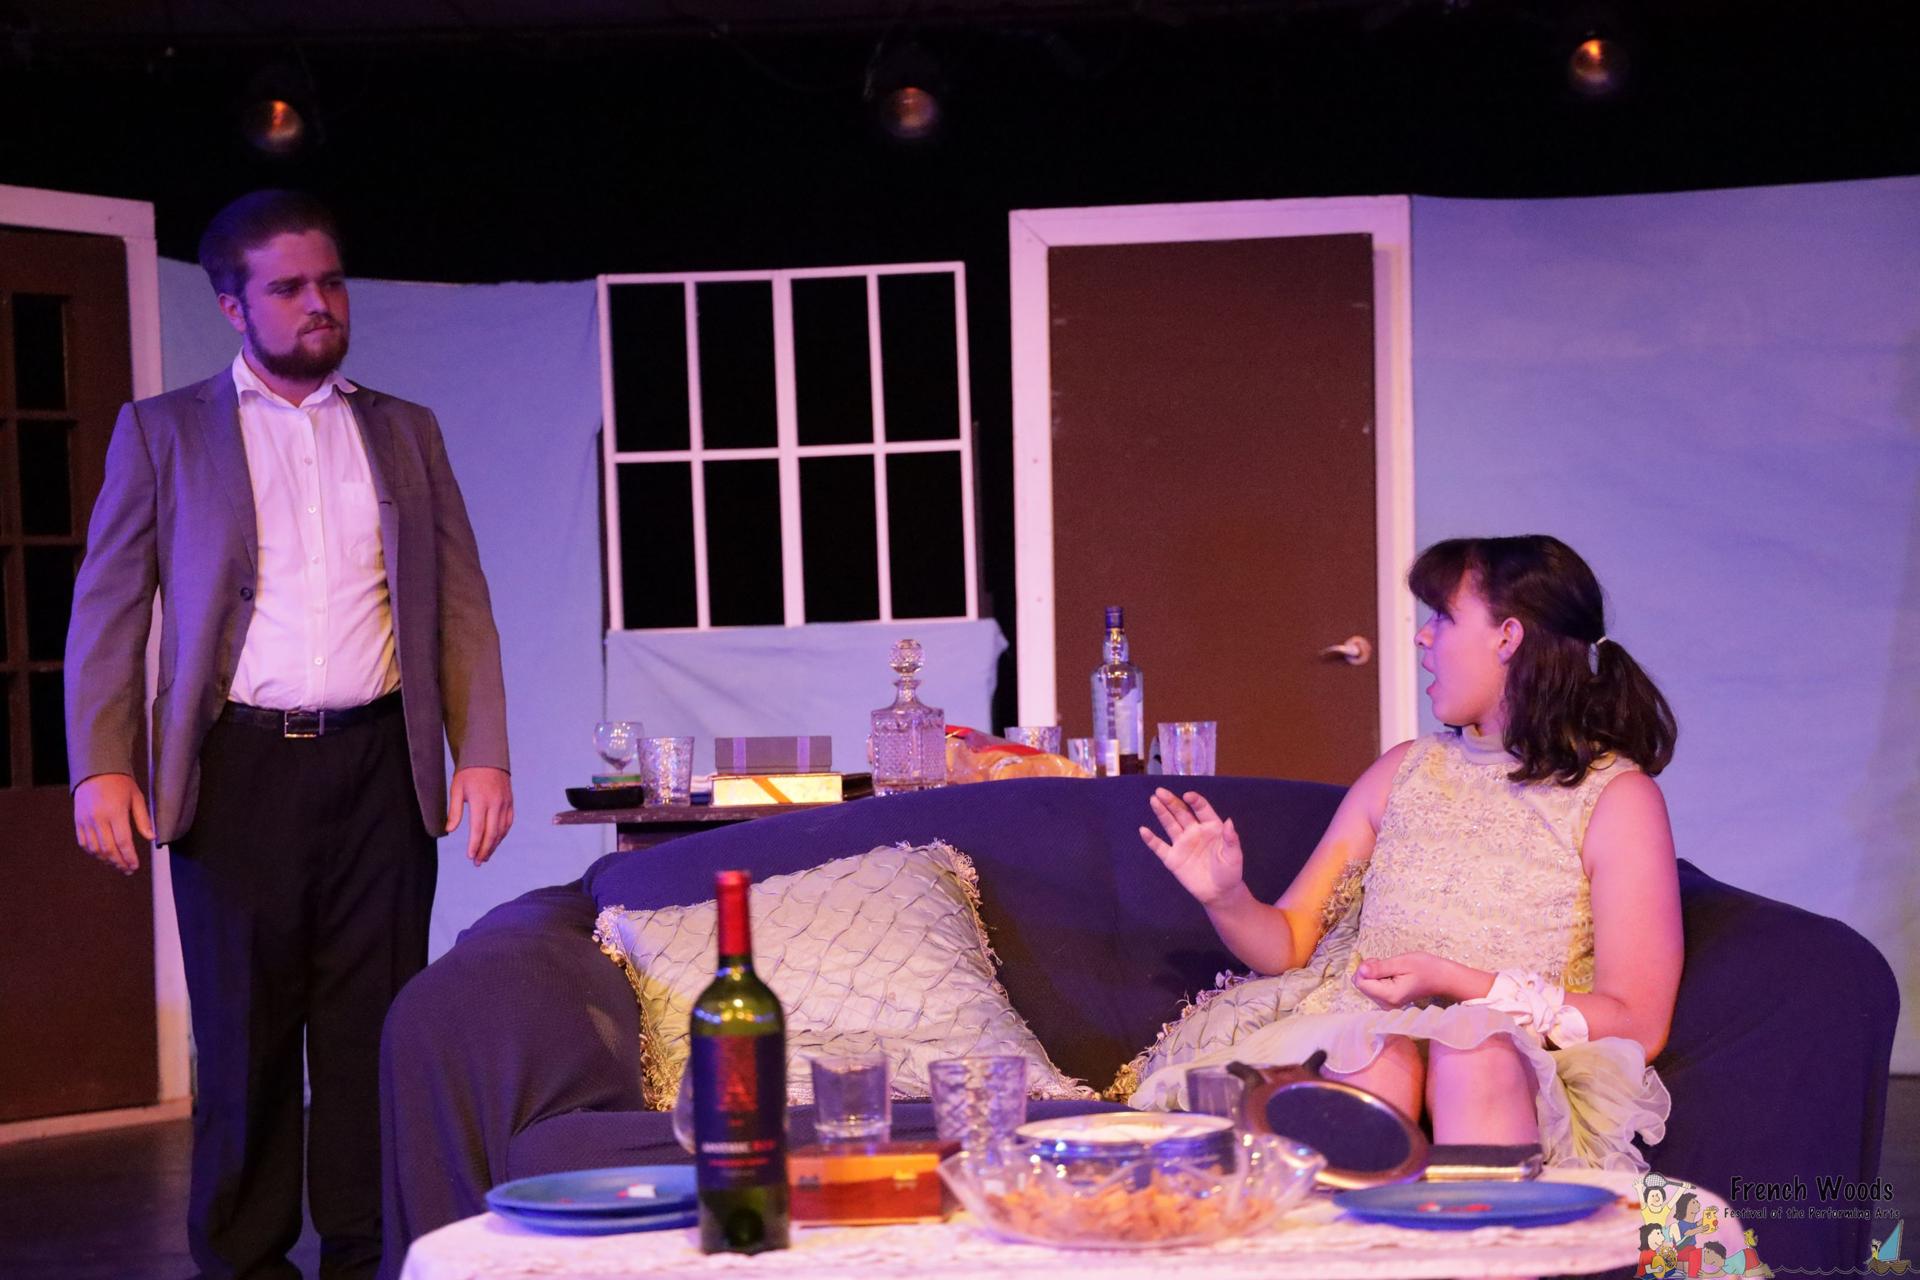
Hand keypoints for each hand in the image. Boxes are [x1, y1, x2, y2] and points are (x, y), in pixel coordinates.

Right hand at [73, 773, 153, 874]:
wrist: (95, 771)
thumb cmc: (119, 783)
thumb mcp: (137, 798)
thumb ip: (143, 819)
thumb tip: (151, 837)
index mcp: (115, 813)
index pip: (123, 842)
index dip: (129, 857)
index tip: (135, 866)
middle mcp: (98, 819)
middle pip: (108, 849)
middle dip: (119, 863)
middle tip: (128, 870)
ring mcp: (86, 821)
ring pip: (95, 849)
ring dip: (106, 860)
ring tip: (117, 864)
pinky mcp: (78, 822)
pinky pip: (84, 843)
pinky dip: (93, 852)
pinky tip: (103, 855)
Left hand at [447, 766, 513, 864]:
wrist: (488, 756)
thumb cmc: (469, 772)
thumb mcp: (457, 789)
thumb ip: (454, 811)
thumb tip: (449, 830)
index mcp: (482, 801)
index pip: (479, 829)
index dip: (475, 845)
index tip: (470, 857)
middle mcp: (496, 804)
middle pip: (492, 833)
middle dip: (485, 850)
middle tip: (478, 862)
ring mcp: (505, 803)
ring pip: (502, 830)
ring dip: (494, 845)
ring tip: (486, 856)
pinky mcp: (510, 802)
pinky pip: (508, 823)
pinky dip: (502, 835)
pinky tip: (495, 842)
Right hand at [1139, 788, 1244, 905]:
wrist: (1219, 893)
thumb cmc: (1230, 871)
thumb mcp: (1234, 855)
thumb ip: (1231, 839)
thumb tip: (1229, 821)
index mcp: (1210, 827)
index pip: (1201, 809)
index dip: (1195, 801)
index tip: (1188, 796)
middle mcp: (1194, 831)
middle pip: (1181, 813)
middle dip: (1171, 802)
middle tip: (1160, 791)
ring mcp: (1182, 844)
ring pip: (1169, 824)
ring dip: (1161, 812)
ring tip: (1153, 800)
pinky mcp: (1172, 858)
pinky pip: (1159, 847)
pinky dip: (1151, 839)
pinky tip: (1143, 830)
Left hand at [1351, 951, 1475, 1007]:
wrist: (1441, 978)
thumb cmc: (1425, 968)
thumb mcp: (1402, 962)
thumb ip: (1380, 967)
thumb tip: (1360, 970)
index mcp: (1389, 996)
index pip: (1361, 983)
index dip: (1365, 969)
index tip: (1378, 961)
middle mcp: (1386, 1004)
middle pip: (1362, 985)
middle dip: (1369, 971)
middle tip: (1386, 965)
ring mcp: (1387, 1005)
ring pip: (1367, 986)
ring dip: (1374, 975)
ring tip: (1392, 970)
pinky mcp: (1389, 1002)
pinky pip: (1374, 989)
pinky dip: (1379, 979)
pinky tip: (1392, 976)